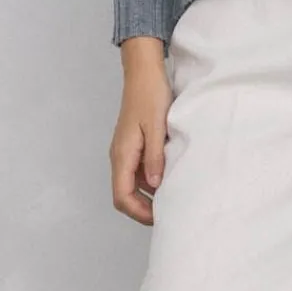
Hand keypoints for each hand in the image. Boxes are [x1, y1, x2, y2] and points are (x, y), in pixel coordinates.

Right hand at [111, 36, 172, 225]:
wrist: (143, 72)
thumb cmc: (150, 95)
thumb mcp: (157, 127)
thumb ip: (155, 157)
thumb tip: (154, 186)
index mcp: (123, 154)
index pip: (122, 196)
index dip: (139, 212)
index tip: (161, 218)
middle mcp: (120, 156)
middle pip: (124, 195)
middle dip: (143, 209)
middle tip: (168, 213)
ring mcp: (125, 151)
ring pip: (131, 185)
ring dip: (147, 196)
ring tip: (172, 199)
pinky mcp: (133, 145)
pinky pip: (137, 172)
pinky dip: (150, 181)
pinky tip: (168, 179)